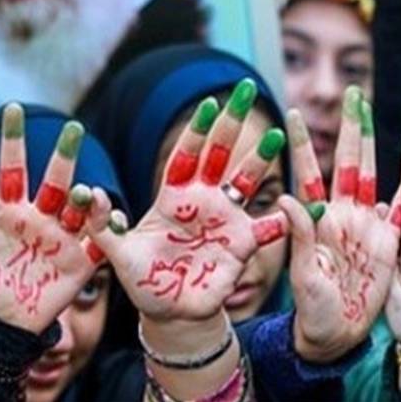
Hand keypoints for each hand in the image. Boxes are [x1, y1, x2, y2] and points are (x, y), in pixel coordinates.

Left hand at [0, 104, 108, 332]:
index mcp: (11, 211)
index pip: (13, 166)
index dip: (13, 139)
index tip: (12, 108)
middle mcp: (41, 217)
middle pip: (55, 180)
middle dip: (65, 154)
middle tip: (73, 128)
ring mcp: (63, 238)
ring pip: (82, 209)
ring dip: (88, 198)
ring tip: (87, 194)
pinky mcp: (81, 263)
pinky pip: (101, 243)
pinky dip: (109, 231)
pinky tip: (113, 221)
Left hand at [87, 82, 287, 344]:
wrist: (171, 312)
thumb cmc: (142, 281)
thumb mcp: (117, 254)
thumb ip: (104, 226)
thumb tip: (93, 194)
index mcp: (173, 197)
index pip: (186, 155)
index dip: (196, 131)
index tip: (208, 104)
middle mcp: (203, 201)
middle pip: (220, 154)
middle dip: (233, 122)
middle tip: (248, 89)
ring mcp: (226, 220)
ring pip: (247, 180)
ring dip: (262, 158)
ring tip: (280, 134)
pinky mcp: (244, 245)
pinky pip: (271, 228)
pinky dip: (290, 218)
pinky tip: (307, 205)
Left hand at [278, 90, 398, 363]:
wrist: (339, 339)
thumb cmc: (313, 312)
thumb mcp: (303, 276)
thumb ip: (299, 236)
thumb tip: (285, 195)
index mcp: (322, 220)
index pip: (311, 172)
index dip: (302, 143)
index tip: (293, 111)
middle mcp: (349, 215)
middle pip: (353, 163)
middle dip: (354, 129)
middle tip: (354, 95)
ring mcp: (374, 228)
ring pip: (386, 180)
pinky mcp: (396, 247)